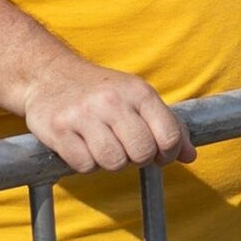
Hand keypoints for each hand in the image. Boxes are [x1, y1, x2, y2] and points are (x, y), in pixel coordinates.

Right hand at [19, 55, 195, 173]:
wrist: (50, 75)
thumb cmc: (102, 91)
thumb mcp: (138, 98)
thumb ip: (168, 125)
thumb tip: (190, 156)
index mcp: (138, 91)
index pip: (168, 136)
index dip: (168, 154)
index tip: (159, 154)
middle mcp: (112, 101)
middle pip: (142, 153)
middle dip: (138, 159)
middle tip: (128, 149)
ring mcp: (84, 115)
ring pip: (113, 163)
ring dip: (111, 162)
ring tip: (105, 146)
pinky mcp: (59, 130)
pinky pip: (85, 166)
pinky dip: (87, 163)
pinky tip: (83, 146)